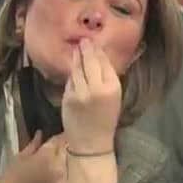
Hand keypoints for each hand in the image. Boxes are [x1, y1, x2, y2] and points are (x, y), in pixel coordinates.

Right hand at [0, 131, 66, 182]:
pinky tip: (49, 181)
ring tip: (47, 168)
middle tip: (48, 153)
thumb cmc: (10, 181)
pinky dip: (59, 178)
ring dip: (59, 165)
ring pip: (65, 167)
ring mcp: (62, 182)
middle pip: (63, 153)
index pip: (57, 141)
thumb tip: (40, 133)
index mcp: (47, 156)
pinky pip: (64, 181)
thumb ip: (33, 145)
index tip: (53, 138)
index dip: (55, 139)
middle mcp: (58, 168)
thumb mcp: (18, 159)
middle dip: (58, 151)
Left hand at [62, 38, 120, 152]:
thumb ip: (107, 79)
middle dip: (86, 49)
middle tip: (84, 40)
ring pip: (77, 69)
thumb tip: (99, 58)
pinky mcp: (68, 97)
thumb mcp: (114, 98)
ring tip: (77, 48)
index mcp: (112, 88)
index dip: (98, 51)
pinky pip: (70, 80)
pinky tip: (72, 66)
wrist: (91, 142)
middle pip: (90, 62)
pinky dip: (72, 73)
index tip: (94, 42)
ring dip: (77, 57)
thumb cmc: (105, 120)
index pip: (104, 63)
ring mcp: (80, 92)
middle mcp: (97, 88)